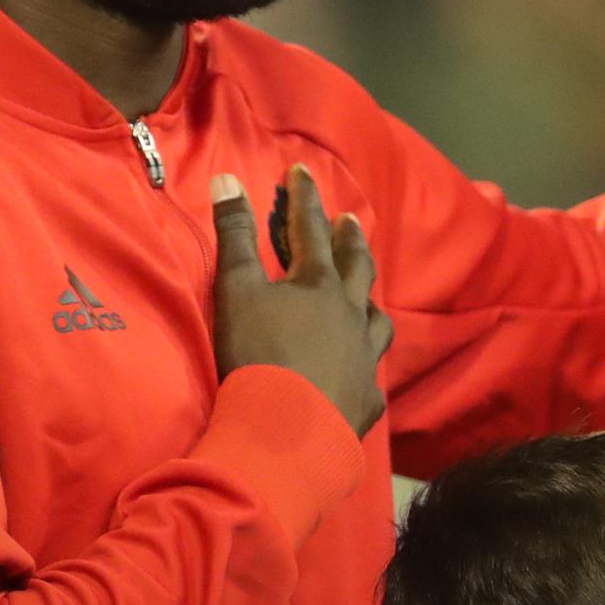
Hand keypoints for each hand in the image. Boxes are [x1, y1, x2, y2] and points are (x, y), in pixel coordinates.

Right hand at [209, 165, 392, 435]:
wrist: (287, 432)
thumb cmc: (257, 355)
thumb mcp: (236, 290)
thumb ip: (233, 236)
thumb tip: (228, 179)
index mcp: (318, 284)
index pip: (310, 229)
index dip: (304, 198)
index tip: (302, 172)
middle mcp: (350, 313)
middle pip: (356, 267)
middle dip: (349, 239)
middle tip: (351, 220)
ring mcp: (364, 356)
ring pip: (376, 319)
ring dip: (369, 301)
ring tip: (367, 297)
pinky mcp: (367, 398)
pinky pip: (372, 376)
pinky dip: (366, 367)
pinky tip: (363, 373)